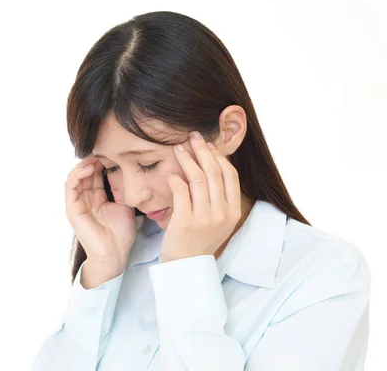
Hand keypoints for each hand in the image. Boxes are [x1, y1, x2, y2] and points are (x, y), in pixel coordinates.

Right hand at [65, 156, 136, 273]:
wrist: (114, 254)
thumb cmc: (120, 234)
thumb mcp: (124, 204)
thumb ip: (120, 188)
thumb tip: (121, 168)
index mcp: (96, 198)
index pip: (95, 175)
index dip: (101, 162)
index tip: (112, 152)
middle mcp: (84, 199)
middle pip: (84, 173)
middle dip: (93, 160)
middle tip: (103, 150)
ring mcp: (76, 204)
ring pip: (74, 176)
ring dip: (84, 165)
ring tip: (95, 158)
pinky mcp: (72, 209)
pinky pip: (70, 186)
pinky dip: (77, 175)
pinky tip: (88, 168)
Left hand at [160, 131, 241, 262]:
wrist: (187, 266)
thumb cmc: (199, 240)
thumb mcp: (218, 220)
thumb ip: (218, 197)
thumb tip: (210, 165)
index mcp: (233, 211)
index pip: (231, 176)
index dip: (219, 157)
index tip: (208, 145)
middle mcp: (222, 213)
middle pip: (214, 173)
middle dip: (203, 151)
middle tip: (192, 137)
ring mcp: (204, 218)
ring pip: (198, 179)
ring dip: (187, 160)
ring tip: (178, 149)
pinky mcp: (185, 221)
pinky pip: (181, 192)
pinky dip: (176, 179)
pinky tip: (171, 173)